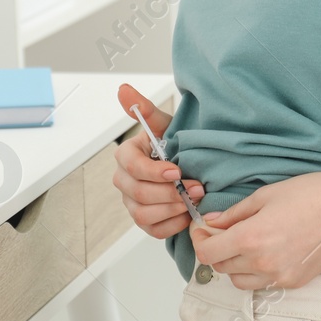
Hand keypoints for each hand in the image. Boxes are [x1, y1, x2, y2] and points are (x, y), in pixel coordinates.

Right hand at [112, 83, 205, 239]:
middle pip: (138, 193)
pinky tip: (188, 213)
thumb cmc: (175, 144)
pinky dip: (172, 224)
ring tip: (194, 201)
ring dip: (172, 209)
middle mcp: (124, 181)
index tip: (177, 171)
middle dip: (169, 193)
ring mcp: (132, 203)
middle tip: (196, 188)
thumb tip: (123, 90)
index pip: (131, 166)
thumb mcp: (164, 124)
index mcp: (126, 156)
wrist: (189, 163)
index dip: (153, 172)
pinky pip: (153, 230)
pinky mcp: (145, 220)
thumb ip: (145, 109)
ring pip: (143, 214)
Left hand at [190, 170, 320, 290]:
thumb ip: (234, 214)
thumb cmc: (311, 195)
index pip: (208, 253)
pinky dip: (257, 271)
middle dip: (217, 249)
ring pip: (240, 281)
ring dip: (235, 264)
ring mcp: (279, 276)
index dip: (199, 241)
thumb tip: (212, 222)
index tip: (202, 230)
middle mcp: (262, 262)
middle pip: (221, 267)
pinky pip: (263, 283)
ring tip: (247, 244)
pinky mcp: (294, 282)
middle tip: (224, 232)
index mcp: (251, 238)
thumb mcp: (264, 196)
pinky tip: (268, 251)